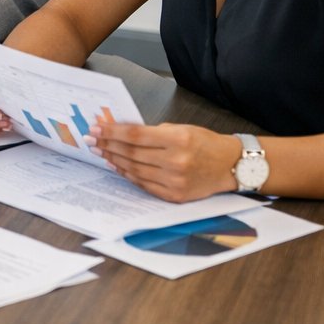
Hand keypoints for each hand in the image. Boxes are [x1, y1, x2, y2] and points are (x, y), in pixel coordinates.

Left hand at [87, 123, 241, 202]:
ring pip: (134, 169)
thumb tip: (121, 131)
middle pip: (131, 153)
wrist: (231, 165)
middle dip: (107, 144)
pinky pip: (144, 184)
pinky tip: (117, 165)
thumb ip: (153, 132)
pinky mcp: (175, 195)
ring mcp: (175, 181)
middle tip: (91, 139)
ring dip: (114, 159)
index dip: (112, 132)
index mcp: (179, 140)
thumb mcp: (182, 128)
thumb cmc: (206, 143)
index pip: (135, 135)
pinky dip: (128, 174)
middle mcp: (176, 162)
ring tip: (101, 151)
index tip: (96, 128)